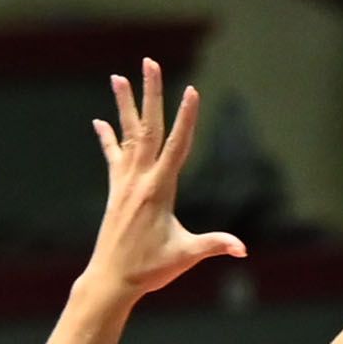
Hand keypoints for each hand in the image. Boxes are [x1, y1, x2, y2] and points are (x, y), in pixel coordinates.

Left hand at [86, 58, 244, 295]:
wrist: (110, 280)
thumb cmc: (150, 269)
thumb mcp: (186, 256)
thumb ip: (214, 245)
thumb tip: (243, 247)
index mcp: (158, 190)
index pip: (176, 146)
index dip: (186, 118)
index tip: (191, 91)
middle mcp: (138, 179)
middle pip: (148, 128)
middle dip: (151, 94)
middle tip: (150, 63)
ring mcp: (124, 183)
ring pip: (127, 135)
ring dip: (125, 106)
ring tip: (119, 77)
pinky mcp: (116, 192)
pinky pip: (113, 157)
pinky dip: (108, 138)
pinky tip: (100, 122)